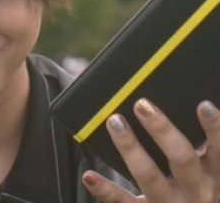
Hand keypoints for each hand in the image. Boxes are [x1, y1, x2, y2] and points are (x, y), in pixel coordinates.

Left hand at [82, 98, 219, 201]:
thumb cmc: (196, 189)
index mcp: (212, 175)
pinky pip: (124, 202)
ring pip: (149, 176)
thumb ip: (200, 146)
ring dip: (130, 147)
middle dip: (162, 130)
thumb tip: (195, 104)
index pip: (218, 150)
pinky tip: (90, 176)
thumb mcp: (208, 170)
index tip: (203, 106)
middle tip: (141, 104)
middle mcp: (195, 191)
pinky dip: (104, 189)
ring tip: (115, 122)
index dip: (214, 128)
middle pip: (182, 159)